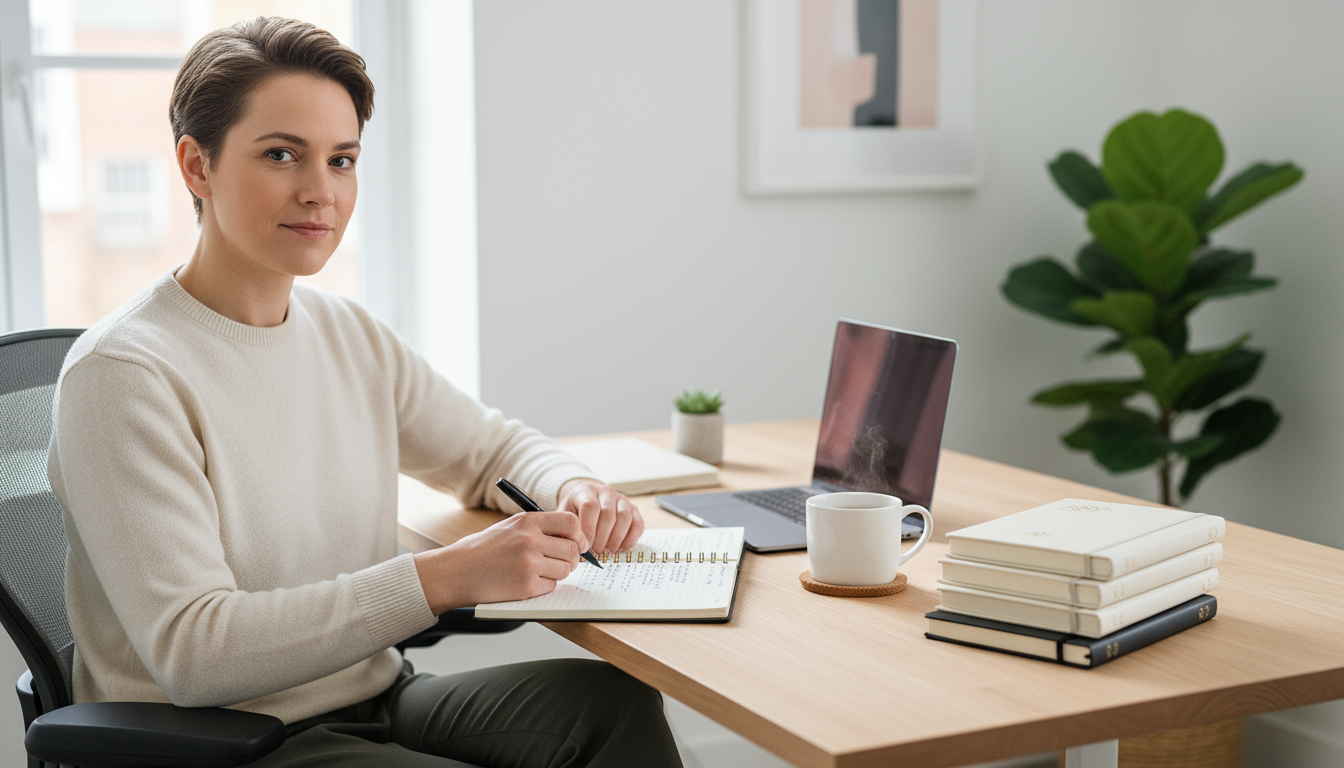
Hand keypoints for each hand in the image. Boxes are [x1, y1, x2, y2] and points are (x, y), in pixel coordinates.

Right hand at [413, 511, 582, 612]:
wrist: (455, 571)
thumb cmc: (482, 549)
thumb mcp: (510, 527)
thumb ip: (539, 528)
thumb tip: (574, 538)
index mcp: (527, 521)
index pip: (571, 522)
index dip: (578, 535)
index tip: (577, 543)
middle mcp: (530, 540)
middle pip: (572, 550)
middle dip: (570, 559)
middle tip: (559, 562)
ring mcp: (528, 564)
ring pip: (565, 570)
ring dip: (557, 573)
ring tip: (537, 571)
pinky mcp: (525, 586)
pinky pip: (551, 586)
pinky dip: (543, 586)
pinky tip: (526, 581)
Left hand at [557, 479, 643, 554]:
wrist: (586, 499)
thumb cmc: (574, 511)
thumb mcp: (564, 515)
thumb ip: (567, 527)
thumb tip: (574, 545)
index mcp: (586, 491)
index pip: (590, 507)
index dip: (589, 529)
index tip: (585, 546)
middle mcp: (606, 492)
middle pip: (608, 513)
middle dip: (602, 536)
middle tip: (596, 550)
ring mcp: (622, 499)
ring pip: (625, 517)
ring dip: (616, 538)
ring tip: (607, 551)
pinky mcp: (633, 509)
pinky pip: (638, 523)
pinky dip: (631, 539)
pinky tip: (620, 549)